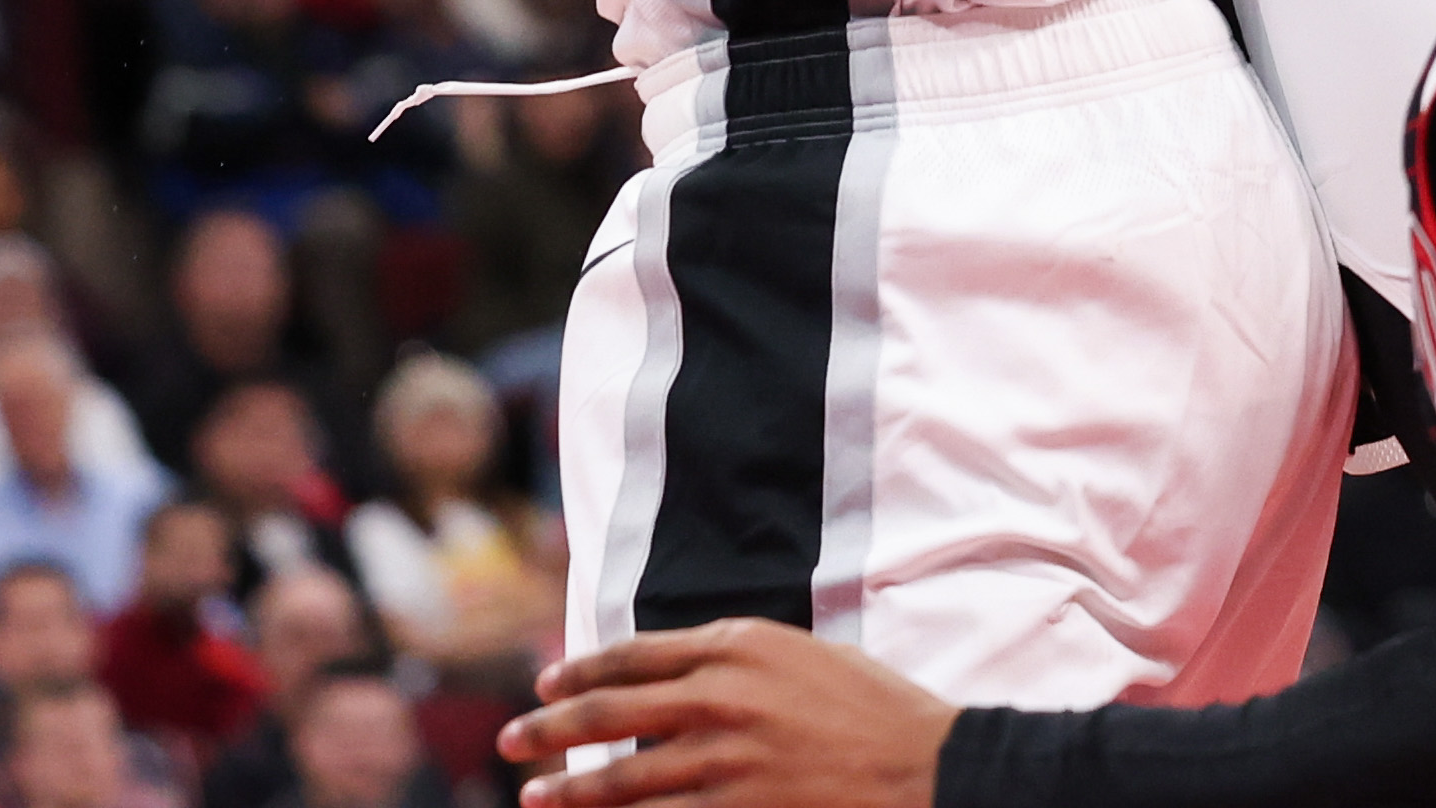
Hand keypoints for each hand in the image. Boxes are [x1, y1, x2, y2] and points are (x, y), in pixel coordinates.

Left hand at [505, 622, 953, 807]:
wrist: (926, 765)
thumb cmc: (870, 709)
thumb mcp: (800, 656)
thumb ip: (735, 659)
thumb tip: (671, 676)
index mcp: (737, 644)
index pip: (633, 654)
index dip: (580, 670)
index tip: (545, 682)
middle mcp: (720, 694)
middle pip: (608, 711)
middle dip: (548, 728)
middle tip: (510, 742)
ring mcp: (724, 757)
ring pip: (619, 777)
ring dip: (569, 790)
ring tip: (535, 798)